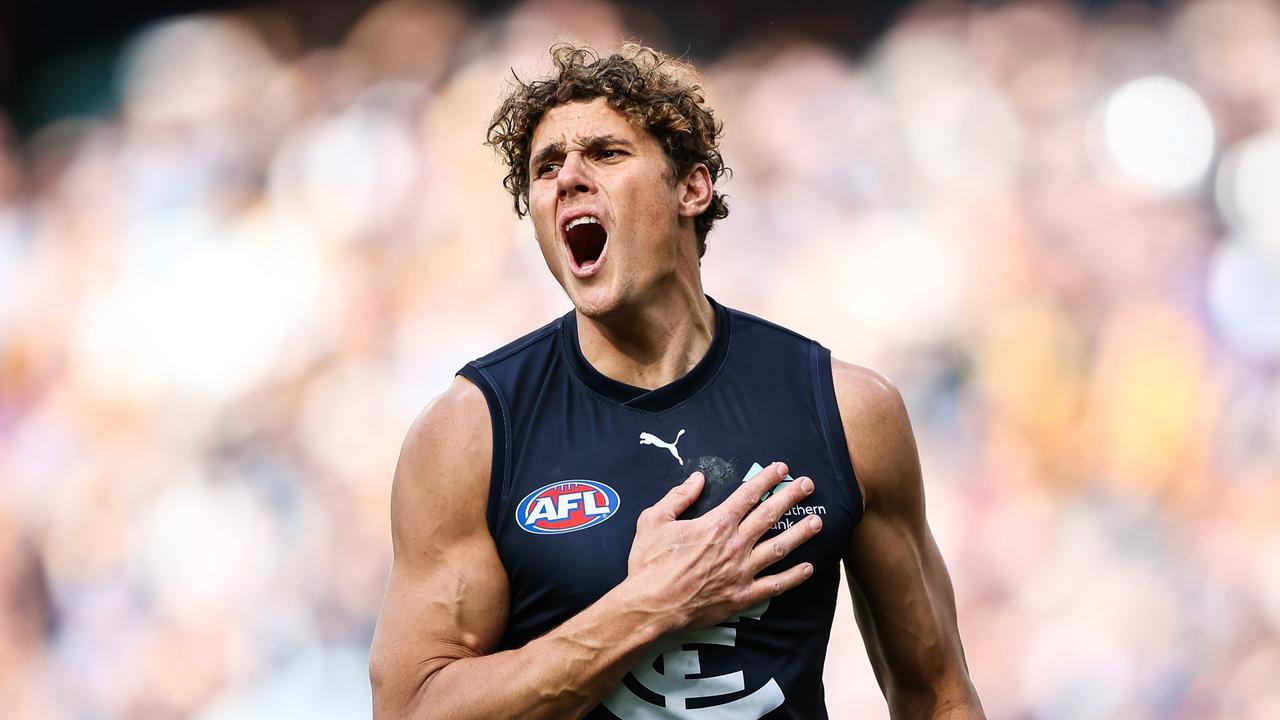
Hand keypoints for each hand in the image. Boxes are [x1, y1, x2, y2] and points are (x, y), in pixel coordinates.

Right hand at [624, 462, 821, 630]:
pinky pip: (774, 586)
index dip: (767, 479)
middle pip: (770, 515)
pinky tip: (808, 568)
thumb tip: (697, 479)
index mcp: (716, 523)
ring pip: (779, 548)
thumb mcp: (654, 520)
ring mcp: (742, 572)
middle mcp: (735, 545)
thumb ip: (678, 496)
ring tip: (817, 522)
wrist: (650, 607)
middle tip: (808, 485)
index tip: (782, 469)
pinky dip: (793, 577)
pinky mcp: (742, 596)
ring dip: (800, 533)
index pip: (748, 494)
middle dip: (791, 497)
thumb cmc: (649, 563)